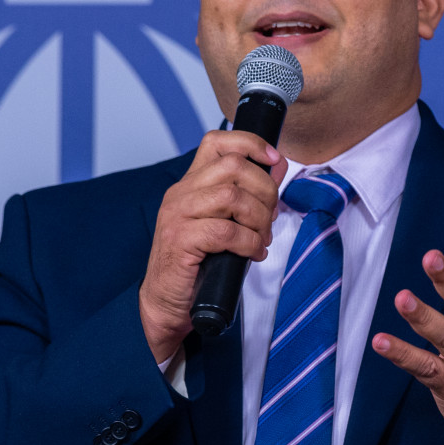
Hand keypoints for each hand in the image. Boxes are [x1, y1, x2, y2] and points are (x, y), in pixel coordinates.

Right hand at [139, 130, 284, 362]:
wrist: (166, 302)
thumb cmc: (197, 264)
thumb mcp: (224, 222)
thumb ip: (247, 194)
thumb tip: (278, 166)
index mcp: (190, 184)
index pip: (217, 142)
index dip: (250, 144)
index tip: (273, 160)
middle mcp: (181, 193)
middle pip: (233, 167)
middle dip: (264, 190)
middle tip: (269, 217)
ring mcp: (177, 215)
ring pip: (232, 196)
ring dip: (258, 219)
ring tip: (261, 239)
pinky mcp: (180, 240)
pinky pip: (226, 231)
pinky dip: (249, 242)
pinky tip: (253, 254)